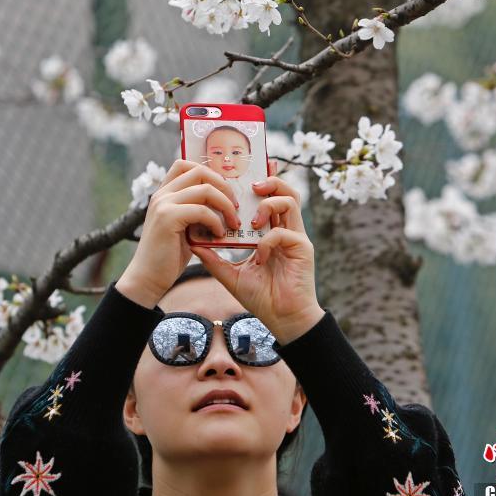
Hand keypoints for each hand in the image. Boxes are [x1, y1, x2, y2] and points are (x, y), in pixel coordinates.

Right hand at [116, 160, 240, 307]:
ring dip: (225, 205)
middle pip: (200, 172)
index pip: (187, 165)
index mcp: (164, 193)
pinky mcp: (167, 218)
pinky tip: (219, 234)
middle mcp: (162, 194)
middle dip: (224, 186)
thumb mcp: (184, 228)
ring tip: (233, 223)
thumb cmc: (168, 256)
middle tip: (235, 206)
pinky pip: (202, 210)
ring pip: (205, 189)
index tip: (226, 191)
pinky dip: (216, 221)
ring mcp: (163, 204)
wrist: (147, 279)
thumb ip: (195, 211)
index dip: (210, 172)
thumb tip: (222, 202)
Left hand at [189, 173, 324, 344]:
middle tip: (251, 187)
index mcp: (271, 232)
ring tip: (252, 221)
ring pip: (290, 201)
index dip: (260, 183)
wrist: (282, 320)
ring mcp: (296, 238)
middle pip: (285, 191)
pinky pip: (283, 232)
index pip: (269, 198)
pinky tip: (259, 257)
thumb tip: (193, 242)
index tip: (242, 175)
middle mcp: (286, 230)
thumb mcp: (231, 275)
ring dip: (267, 206)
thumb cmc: (261, 298)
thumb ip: (214, 258)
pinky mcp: (303, 248)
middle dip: (268, 182)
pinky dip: (266, 240)